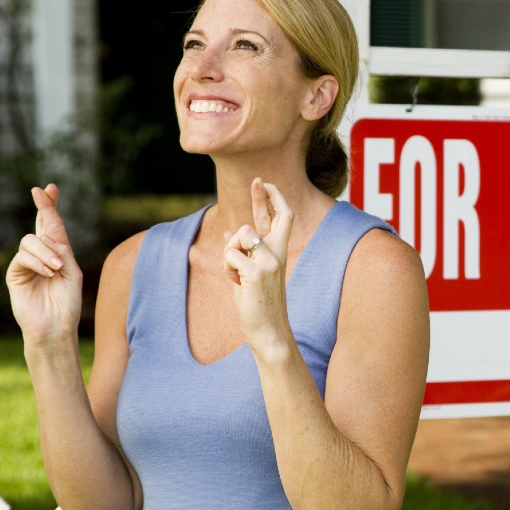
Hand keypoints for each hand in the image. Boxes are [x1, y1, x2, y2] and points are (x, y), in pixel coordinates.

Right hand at [6, 184, 83, 341]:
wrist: (55, 326)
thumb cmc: (67, 303)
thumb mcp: (72, 272)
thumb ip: (63, 251)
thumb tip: (48, 236)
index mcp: (58, 253)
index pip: (53, 225)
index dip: (50, 206)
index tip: (51, 187)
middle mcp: (42, 255)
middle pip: (39, 224)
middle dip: (43, 206)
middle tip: (40, 192)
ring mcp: (27, 263)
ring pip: (31, 241)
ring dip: (47, 253)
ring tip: (58, 268)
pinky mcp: (15, 273)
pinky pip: (23, 257)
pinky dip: (38, 263)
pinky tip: (49, 273)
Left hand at [222, 178, 294, 344]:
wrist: (269, 330)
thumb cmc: (258, 303)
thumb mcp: (249, 274)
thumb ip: (243, 253)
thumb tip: (227, 234)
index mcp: (278, 252)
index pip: (283, 218)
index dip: (274, 198)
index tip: (264, 183)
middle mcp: (278, 253)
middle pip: (276, 215)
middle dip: (263, 196)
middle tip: (257, 180)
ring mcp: (270, 261)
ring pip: (241, 234)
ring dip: (229, 251)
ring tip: (235, 273)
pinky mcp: (257, 272)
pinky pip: (230, 254)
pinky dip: (226, 267)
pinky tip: (235, 283)